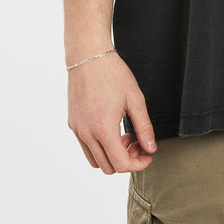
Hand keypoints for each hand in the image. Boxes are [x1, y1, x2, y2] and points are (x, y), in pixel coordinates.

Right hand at [67, 52, 156, 173]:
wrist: (88, 56)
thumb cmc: (113, 73)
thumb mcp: (135, 99)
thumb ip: (144, 127)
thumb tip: (151, 149)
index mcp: (103, 128)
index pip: (120, 164)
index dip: (138, 164)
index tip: (148, 154)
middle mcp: (86, 133)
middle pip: (108, 167)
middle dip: (126, 159)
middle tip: (138, 141)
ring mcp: (77, 129)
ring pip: (95, 161)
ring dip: (112, 154)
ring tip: (124, 134)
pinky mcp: (73, 124)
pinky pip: (86, 147)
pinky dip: (100, 146)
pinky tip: (111, 128)